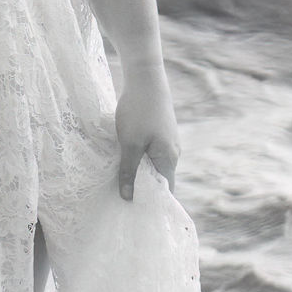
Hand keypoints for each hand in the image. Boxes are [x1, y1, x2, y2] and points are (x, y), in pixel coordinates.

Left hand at [114, 64, 178, 200]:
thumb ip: (128, 171)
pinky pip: (150, 153)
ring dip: (139, 174)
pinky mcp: (159, 131)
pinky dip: (139, 160)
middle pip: (159, 179)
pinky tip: (123, 160)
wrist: (146, 78)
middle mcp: (172, 152)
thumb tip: (127, 197)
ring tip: (119, 183)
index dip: (152, 203)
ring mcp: (167, 141)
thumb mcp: (129, 144)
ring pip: (153, 165)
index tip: (135, 213)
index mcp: (169, 159)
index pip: (166, 191)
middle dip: (143, 190)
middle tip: (121, 201)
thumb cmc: (138, 112)